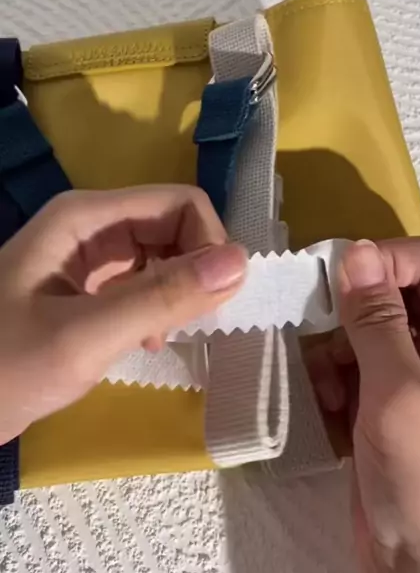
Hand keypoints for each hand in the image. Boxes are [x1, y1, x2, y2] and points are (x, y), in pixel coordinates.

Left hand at [0, 186, 245, 443]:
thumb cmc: (3, 369)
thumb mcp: (83, 337)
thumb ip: (161, 298)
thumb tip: (242, 261)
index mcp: (86, 217)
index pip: (179, 204)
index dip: (209, 244)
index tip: (215, 302)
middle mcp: (90, 225)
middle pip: (173, 226)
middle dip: (196, 270)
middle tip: (193, 324)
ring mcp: (86, 256)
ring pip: (161, 255)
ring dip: (179, 292)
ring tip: (165, 337)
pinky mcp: (84, 288)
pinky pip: (141, 282)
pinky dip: (157, 308)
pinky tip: (148, 342)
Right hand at [308, 238, 419, 572]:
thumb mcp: (402, 397)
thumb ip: (376, 321)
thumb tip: (356, 252)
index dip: (387, 261)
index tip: (337, 280)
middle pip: (394, 295)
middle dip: (351, 312)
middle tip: (318, 334)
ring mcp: (417, 382)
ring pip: (365, 332)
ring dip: (335, 352)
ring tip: (326, 387)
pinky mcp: (387, 410)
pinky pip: (353, 371)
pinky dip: (333, 382)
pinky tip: (327, 409)